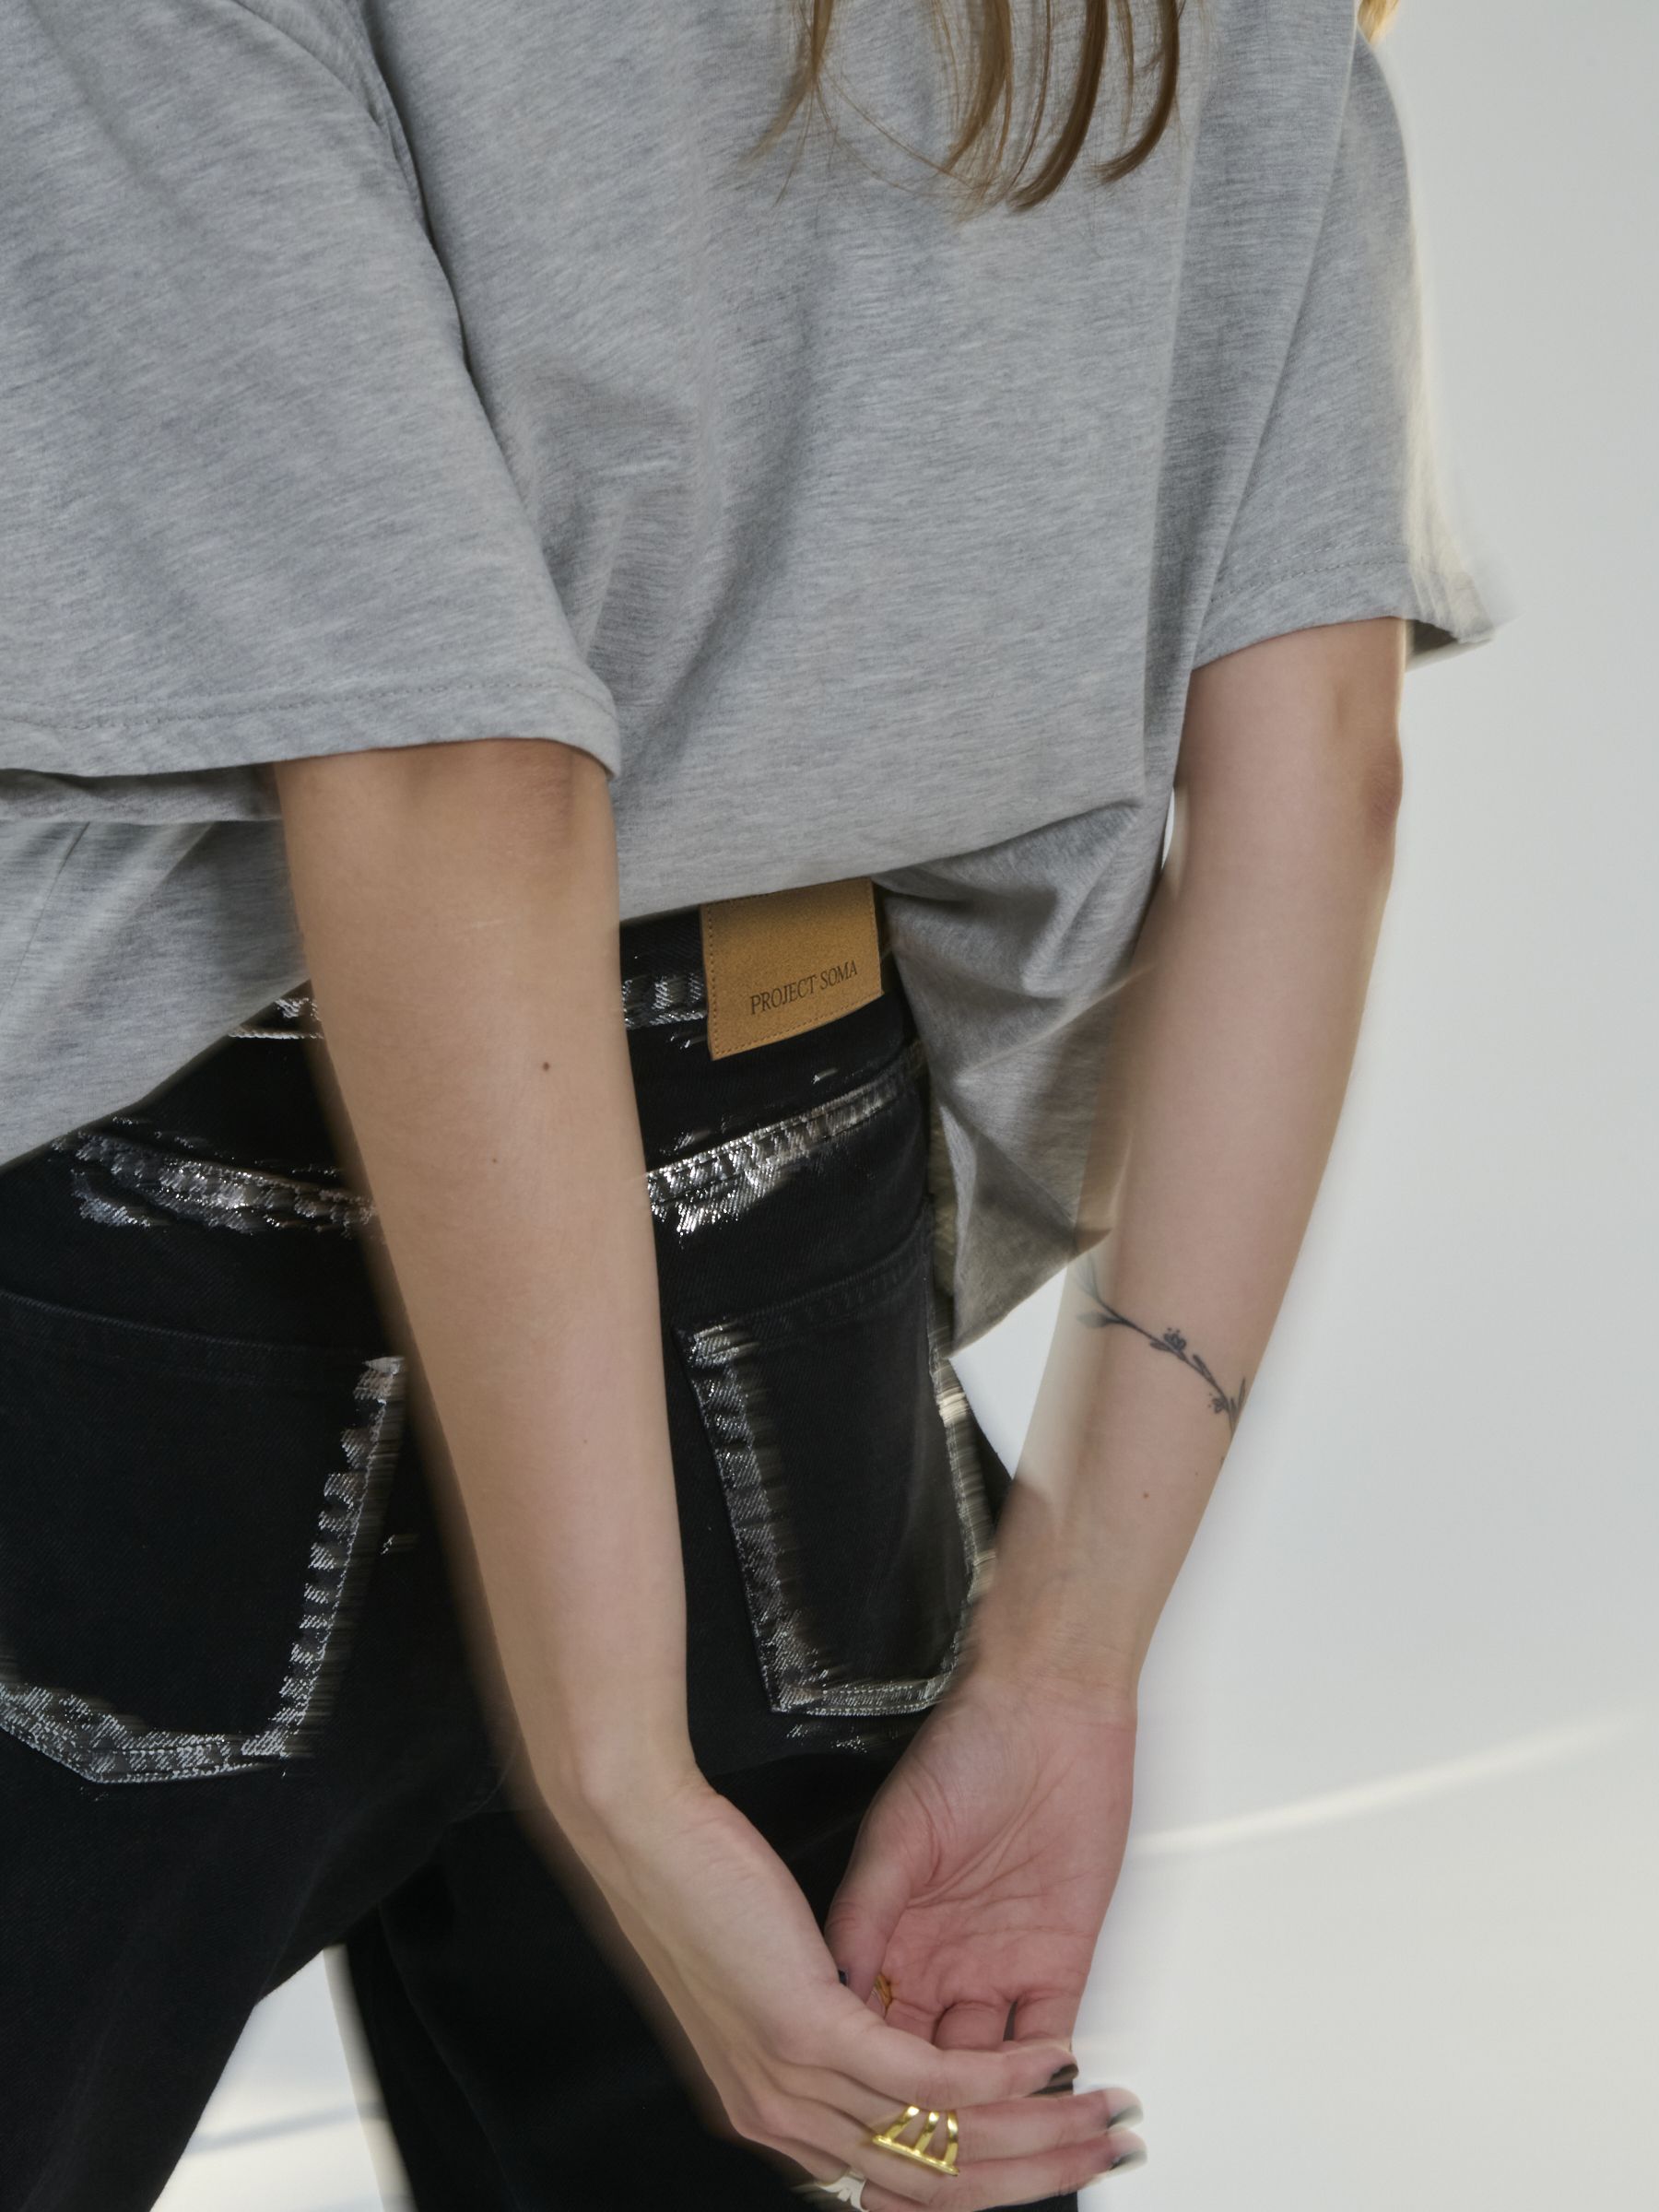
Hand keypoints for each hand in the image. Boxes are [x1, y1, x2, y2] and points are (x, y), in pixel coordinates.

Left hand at [543, 1762, 1112, 2210]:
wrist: (638, 1831)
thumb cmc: (690, 1884)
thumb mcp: (758, 1982)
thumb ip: (815, 2031)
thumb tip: (876, 2043)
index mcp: (773, 2110)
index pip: (895, 2185)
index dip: (979, 2186)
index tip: (1044, 2166)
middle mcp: (783, 2116)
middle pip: (935, 2183)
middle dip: (1034, 2176)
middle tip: (1103, 2156)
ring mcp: (795, 2081)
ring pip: (944, 2142)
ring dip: (1039, 2136)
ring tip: (1098, 2118)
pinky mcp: (811, 2028)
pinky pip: (930, 2079)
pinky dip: (1001, 2078)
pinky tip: (1047, 2062)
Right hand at [822, 1666, 1143, 2190]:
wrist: (1046, 1709)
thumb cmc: (963, 1750)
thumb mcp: (895, 1835)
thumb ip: (862, 1916)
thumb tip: (830, 1998)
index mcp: (886, 1939)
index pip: (869, 2036)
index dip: (867, 2080)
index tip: (858, 2118)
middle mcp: (938, 1967)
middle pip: (926, 2071)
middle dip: (928, 2118)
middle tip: (926, 2154)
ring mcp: (996, 1970)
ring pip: (986, 2075)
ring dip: (990, 2114)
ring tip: (987, 2149)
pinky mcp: (1057, 1962)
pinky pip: (1049, 2041)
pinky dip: (1045, 2080)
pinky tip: (1036, 2103)